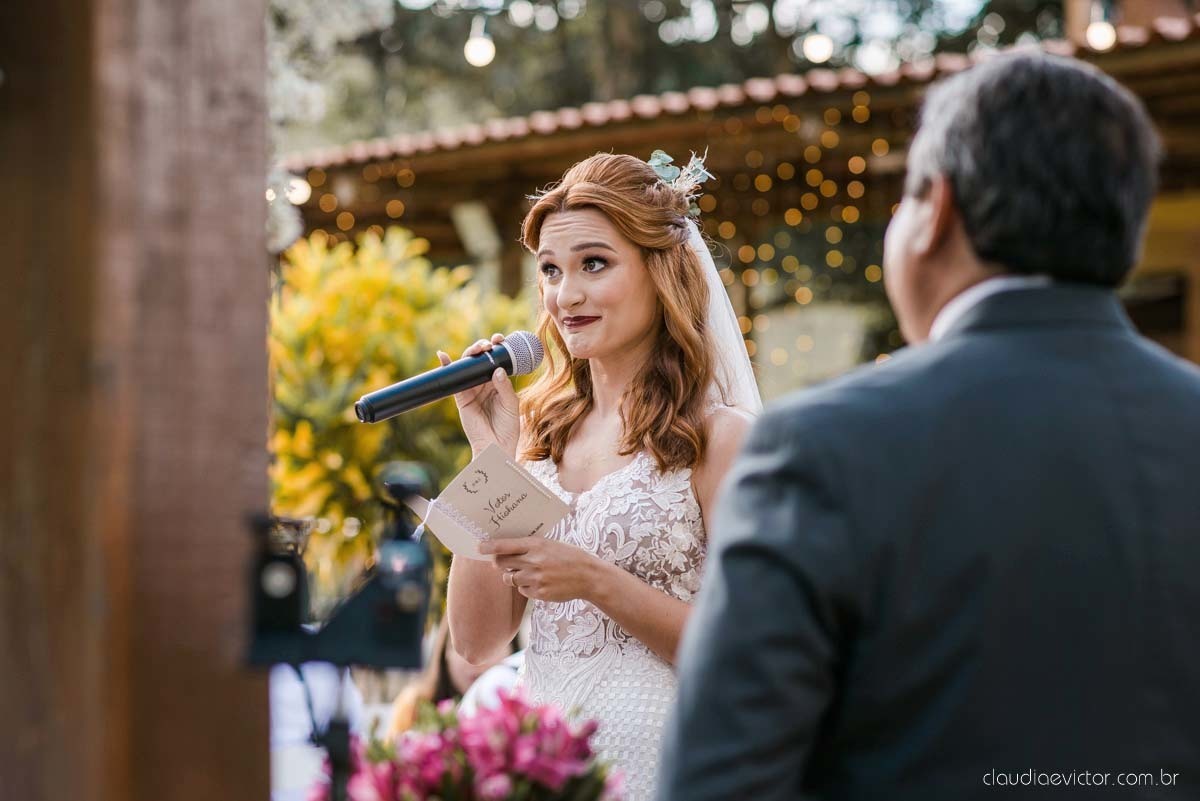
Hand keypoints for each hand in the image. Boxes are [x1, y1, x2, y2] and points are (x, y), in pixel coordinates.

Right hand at [439, 333, 520, 458]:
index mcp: (499, 383)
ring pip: (468, 367)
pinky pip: (453, 381)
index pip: (497, 361)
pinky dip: (448, 368)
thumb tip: (497, 368)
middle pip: (481, 360)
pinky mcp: (461, 398)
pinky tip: (443, 356)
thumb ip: (504, 386)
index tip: (501, 340)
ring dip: (470, 354)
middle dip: (483, 348)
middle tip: (489, 344)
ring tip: (477, 348)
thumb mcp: (511, 404)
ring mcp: (472, 390)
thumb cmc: (508, 427)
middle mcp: (485, 384)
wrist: (497, 447)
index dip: (498, 349)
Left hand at [479, 536, 604, 602]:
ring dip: (515, 576)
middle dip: (499, 563)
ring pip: (510, 579)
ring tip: (531, 572)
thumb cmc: (568, 556)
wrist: (588, 576)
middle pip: (502, 563)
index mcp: (536, 545)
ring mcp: (536, 579)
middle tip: (504, 562)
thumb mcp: (550, 545)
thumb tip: (505, 551)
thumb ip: (529, 547)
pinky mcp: (539, 593)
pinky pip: (522, 590)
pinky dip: (526, 587)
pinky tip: (541, 582)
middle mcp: (534, 561)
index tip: (478, 547)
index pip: (505, 545)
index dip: (489, 547)